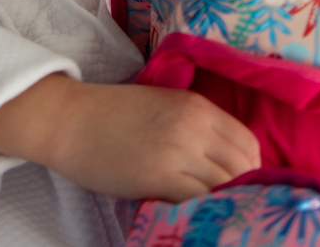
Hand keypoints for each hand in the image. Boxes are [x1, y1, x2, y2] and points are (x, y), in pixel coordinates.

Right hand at [0, 75, 258, 200]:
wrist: (68, 120)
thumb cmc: (108, 115)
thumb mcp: (160, 106)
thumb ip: (192, 127)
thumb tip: (219, 162)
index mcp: (197, 106)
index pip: (248, 142)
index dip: (251, 167)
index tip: (239, 182)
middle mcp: (195, 126)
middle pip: (245, 166)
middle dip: (243, 188)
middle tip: (227, 202)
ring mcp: (179, 151)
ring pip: (227, 186)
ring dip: (224, 201)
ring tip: (211, 210)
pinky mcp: (161, 176)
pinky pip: (200, 200)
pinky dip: (202, 210)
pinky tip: (190, 213)